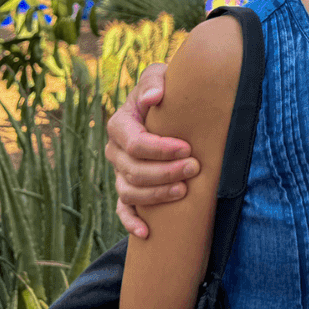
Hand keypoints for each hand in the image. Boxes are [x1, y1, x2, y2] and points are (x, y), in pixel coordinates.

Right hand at [105, 63, 200, 237]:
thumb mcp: (159, 75)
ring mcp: (119, 172)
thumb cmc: (166, 90)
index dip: (159, 149)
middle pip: (133, 170)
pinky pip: (123, 210)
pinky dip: (132, 222)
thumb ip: (154, 81)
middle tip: (194, 168)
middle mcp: (115, 150)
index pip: (134, 143)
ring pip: (129, 191)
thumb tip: (155, 97)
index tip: (187, 148)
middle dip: (165, 172)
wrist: (167, 106)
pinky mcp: (128, 188)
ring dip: (156, 194)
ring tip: (184, 191)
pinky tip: (147, 232)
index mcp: (120, 123)